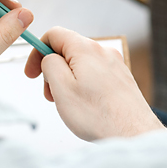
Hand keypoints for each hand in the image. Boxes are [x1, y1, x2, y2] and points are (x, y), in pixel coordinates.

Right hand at [24, 27, 165, 140]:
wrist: (134, 133)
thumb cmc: (99, 115)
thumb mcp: (62, 88)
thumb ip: (50, 65)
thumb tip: (49, 58)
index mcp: (86, 49)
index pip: (55, 34)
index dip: (38, 51)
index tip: (32, 73)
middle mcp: (103, 51)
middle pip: (68, 50)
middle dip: (53, 69)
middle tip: (51, 95)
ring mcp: (115, 64)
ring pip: (81, 64)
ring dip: (67, 80)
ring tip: (69, 104)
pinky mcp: (122, 78)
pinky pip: (95, 74)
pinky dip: (83, 85)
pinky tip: (85, 106)